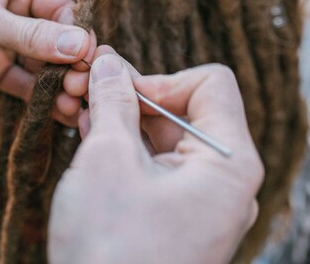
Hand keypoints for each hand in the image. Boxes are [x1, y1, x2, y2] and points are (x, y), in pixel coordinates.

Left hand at [0, 0, 93, 102]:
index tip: (89, 63)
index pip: (62, 11)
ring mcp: (4, 43)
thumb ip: (30, 34)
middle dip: (72, 65)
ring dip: (61, 86)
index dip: (78, 37)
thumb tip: (82, 45)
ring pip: (44, 66)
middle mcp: (16, 11)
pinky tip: (59, 112)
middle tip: (82, 89)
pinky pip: (25, 85)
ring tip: (77, 107)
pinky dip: (41, 98)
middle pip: (58, 41)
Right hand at [49, 47, 263, 263]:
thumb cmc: (111, 247)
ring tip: (81, 113)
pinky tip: (92, 140)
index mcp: (229, 162)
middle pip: (185, 111)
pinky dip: (127, 151)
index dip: (160, 78)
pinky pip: (157, 169)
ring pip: (166, 140)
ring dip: (124, 123)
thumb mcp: (108, 159)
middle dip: (133, 98)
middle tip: (86, 89)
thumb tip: (109, 64)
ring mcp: (202, 203)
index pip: (208, 83)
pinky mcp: (179, 218)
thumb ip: (113, 102)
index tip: (117, 90)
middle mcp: (225, 181)